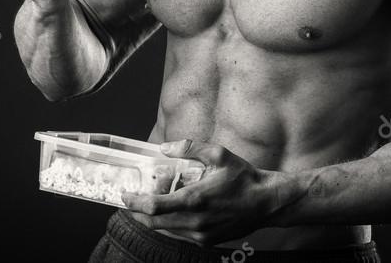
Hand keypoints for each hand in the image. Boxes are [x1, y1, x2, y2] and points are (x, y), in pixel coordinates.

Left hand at [122, 139, 281, 246]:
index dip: (134, 202)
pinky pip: (180, 235)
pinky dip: (170, 225)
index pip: (153, 207)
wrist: (266, 203)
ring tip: (150, 203)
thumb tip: (165, 148)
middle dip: (138, 212)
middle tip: (131, 199)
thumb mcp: (218, 154)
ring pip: (166, 231)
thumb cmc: (243, 178)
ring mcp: (200, 234)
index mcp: (194, 199)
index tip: (124, 195)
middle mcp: (194, 221)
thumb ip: (189, 148)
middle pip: (154, 223)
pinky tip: (172, 212)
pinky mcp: (207, 241)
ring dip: (153, 219)